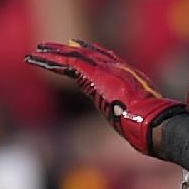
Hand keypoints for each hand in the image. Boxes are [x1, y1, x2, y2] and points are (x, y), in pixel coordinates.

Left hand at [25, 40, 183, 154]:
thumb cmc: (153, 126)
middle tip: (49, 46)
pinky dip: (51, 61)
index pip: (104, 58)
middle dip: (67, 50)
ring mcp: (105, 70)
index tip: (76, 47)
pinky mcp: (94, 75)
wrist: (153, 120)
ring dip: (53, 54)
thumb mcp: (145, 122)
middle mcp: (114, 69)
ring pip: (73, 57)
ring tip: (35, 51)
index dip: (89, 51)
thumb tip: (149, 141)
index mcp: (126, 77)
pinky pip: (67, 64)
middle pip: (86, 54)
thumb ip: (141, 122)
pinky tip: (37, 58)